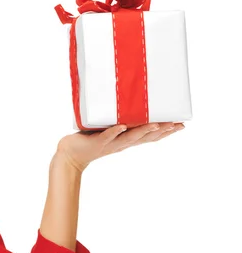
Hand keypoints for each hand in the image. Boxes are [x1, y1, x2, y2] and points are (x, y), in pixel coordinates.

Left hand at [56, 122, 184, 172]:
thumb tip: (126, 97)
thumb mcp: (107, 128)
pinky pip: (107, 136)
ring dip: (143, 131)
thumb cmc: (89, 139)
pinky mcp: (96, 142)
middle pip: (146, 138)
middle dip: (162, 131)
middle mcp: (121, 144)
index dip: (166, 132)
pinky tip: (122, 126)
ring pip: (130, 138)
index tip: (181, 125)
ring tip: (156, 124)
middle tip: (178, 125)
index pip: (150, 137)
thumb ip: (117, 117)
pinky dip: (114, 132)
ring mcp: (110, 143)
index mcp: (126, 141)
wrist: (70, 155)